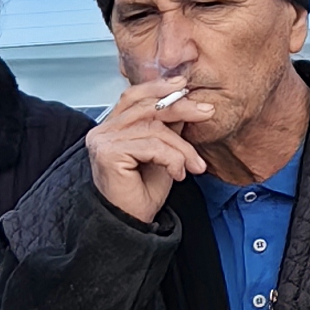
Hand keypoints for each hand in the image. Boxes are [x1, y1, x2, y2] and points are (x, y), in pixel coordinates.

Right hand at [85, 75, 208, 225]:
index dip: (159, 87)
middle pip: (147, 106)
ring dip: (182, 147)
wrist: (132, 224)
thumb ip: (166, 127)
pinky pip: (152, 146)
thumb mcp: (161, 152)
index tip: (184, 86)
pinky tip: (178, 175)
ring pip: (154, 128)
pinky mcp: (108, 153)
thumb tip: (183, 100)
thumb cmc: (142, 193)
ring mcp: (102, 141)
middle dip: (181, 108)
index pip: (134, 96)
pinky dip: (173, 159)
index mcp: (111, 127)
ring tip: (194, 165)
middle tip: (206, 113)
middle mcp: (102, 131)